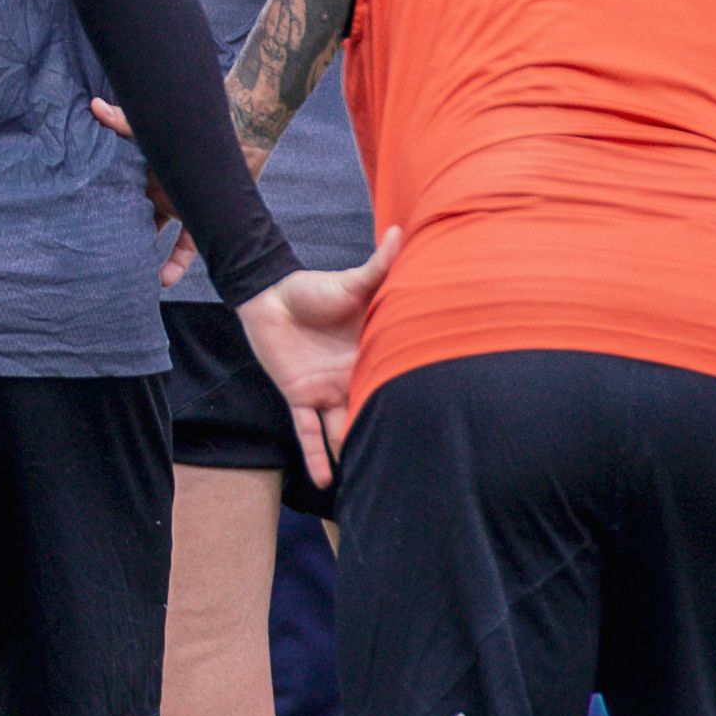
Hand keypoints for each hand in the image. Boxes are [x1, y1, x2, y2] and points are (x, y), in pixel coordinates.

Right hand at [84, 96, 206, 284]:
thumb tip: (94, 108)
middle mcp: (157, 189)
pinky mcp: (199, 219)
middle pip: (130, 214)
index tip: (82, 218)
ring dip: (141, 251)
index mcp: (142, 169)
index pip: (115, 187)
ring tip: (125, 272)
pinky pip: (185, 247)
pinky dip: (175, 264)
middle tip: (97, 250)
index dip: (100, 201)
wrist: (244, 129)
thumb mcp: (154, 128)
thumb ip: (124, 121)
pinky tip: (163, 280)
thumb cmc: (196, 124)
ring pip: (153, 233)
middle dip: (115, 230)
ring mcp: (178, 205)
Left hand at [239, 229, 394, 490]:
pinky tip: (326, 480)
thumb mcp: (352, 283)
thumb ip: (378, 267)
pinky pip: (308, 432)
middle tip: (420, 466)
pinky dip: (316, 455)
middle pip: (375, 412)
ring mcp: (327, 391)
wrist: (271, 296)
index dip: (415, 400)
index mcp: (373, 355)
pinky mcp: (300, 398)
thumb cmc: (315, 289)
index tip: (444, 421)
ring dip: (357, 453)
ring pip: (346, 429)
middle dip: (392, 436)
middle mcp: (354, 378)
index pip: (398, 381)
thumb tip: (401, 231)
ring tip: (379, 484)